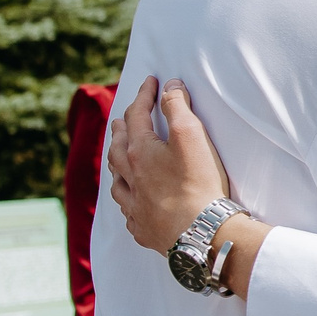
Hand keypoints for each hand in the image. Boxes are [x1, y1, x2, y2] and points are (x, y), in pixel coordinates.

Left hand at [105, 77, 233, 250]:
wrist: (201, 233)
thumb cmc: (198, 184)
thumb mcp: (192, 136)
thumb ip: (178, 106)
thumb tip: (169, 86)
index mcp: (138, 153)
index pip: (137, 115)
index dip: (144, 95)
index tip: (151, 82)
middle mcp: (129, 178)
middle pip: (116, 148)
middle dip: (120, 129)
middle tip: (121, 119)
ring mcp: (134, 206)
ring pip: (116, 181)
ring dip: (116, 164)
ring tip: (118, 158)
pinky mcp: (143, 227)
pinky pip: (128, 210)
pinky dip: (128, 199)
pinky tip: (132, 201)